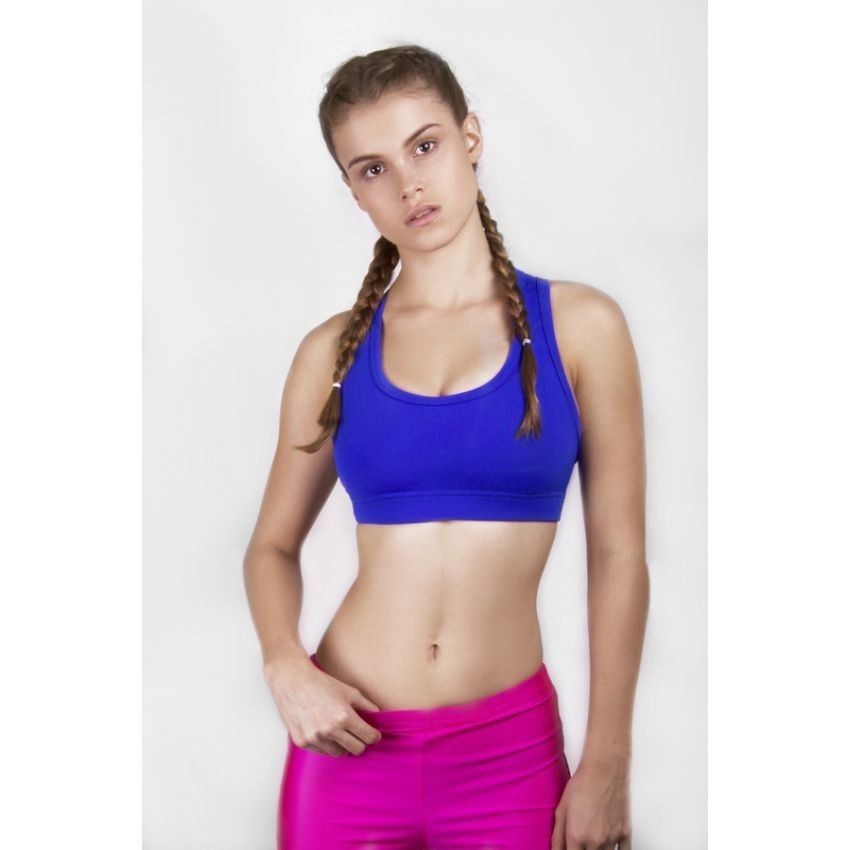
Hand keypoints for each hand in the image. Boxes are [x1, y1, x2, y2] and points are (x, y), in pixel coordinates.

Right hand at [264, 655, 382, 756]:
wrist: (293, 681)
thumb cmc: (322, 684)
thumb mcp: (349, 691)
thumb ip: (367, 706)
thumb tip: (380, 717)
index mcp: (344, 716)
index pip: (368, 737)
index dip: (374, 736)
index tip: (374, 734)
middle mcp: (329, 730)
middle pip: (356, 749)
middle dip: (361, 742)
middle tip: (358, 734)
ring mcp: (315, 738)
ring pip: (339, 753)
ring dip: (343, 745)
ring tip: (339, 732)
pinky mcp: (302, 742)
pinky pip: (322, 751)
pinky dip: (326, 745)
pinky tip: (324, 731)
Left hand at [551, 756, 631, 849]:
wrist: (604, 770)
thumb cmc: (582, 785)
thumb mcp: (561, 809)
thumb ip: (557, 836)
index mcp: (576, 836)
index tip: (568, 847)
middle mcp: (595, 841)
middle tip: (580, 842)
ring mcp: (612, 838)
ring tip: (592, 840)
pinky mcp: (625, 833)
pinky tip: (608, 846)